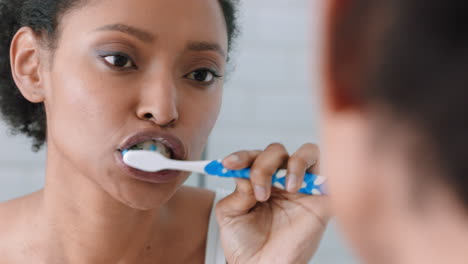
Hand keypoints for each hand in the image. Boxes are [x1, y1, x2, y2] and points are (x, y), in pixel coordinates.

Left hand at [215, 143, 329, 263]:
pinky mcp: (323, 202)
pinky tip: (300, 190)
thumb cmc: (245, 244)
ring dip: (295, 163)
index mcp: (259, 180)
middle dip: (265, 166)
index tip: (228, 165)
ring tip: (287, 188)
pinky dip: (319, 175)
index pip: (253, 156)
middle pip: (277, 151)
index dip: (241, 156)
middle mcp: (281, 180)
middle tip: (260, 192)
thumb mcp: (230, 214)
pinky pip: (330, 177)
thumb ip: (237, 191)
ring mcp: (304, 188)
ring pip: (309, 152)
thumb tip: (246, 175)